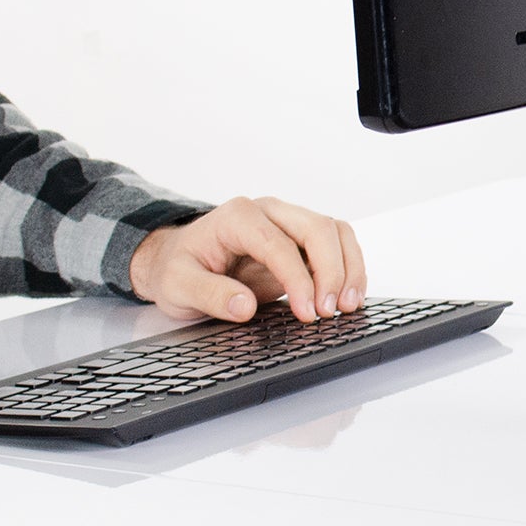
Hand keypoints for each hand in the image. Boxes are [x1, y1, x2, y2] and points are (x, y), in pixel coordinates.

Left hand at [128, 197, 365, 323]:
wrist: (176, 260)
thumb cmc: (177, 267)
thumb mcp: (177, 285)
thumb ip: (209, 294)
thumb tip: (245, 306)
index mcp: (238, 217)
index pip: (280, 243)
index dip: (299, 279)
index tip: (307, 312)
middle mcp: (269, 213)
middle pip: (317, 228)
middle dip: (332, 271)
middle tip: (330, 311)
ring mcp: (288, 224)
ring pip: (335, 233)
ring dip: (348, 269)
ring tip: (348, 306)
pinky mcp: (300, 243)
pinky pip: (336, 247)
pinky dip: (349, 270)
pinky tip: (348, 298)